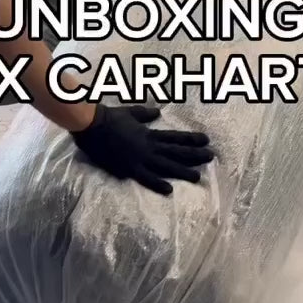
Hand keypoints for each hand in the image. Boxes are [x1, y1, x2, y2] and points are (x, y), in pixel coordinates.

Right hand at [71, 105, 213, 195]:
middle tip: (211, 157)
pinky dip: (158, 183)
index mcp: (149, 134)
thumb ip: (145, 114)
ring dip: (182, 171)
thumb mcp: (131, 112)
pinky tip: (169, 190)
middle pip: (176, 152)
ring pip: (166, 166)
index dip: (191, 139)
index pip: (175, 137)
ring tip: (197, 176)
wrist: (92, 126)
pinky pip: (146, 178)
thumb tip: (158, 112)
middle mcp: (149, 146)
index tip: (206, 140)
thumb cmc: (110, 117)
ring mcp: (140, 158)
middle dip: (194, 155)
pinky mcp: (129, 168)